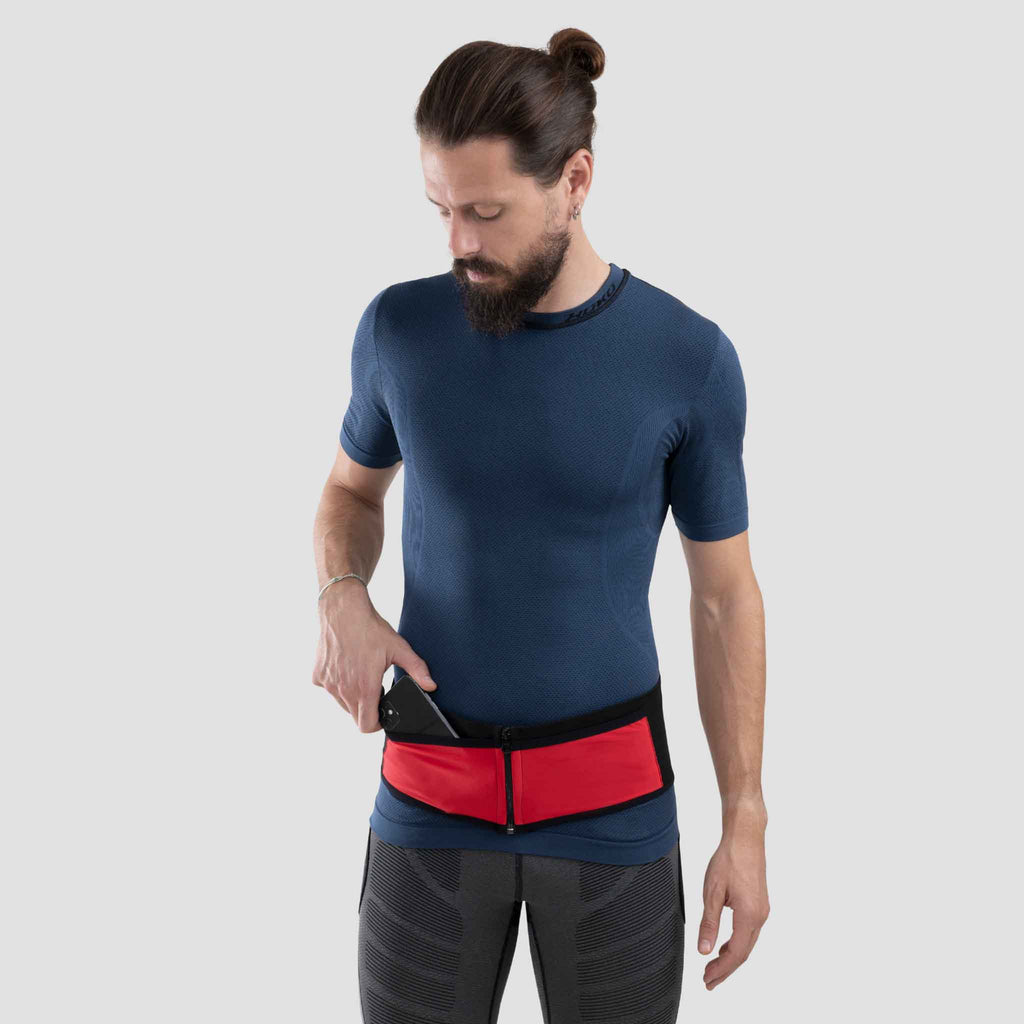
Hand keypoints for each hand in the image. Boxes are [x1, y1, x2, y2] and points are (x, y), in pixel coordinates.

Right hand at [312, 583, 436, 731]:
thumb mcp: (399, 648)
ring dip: (352, 697)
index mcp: (364, 688)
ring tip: (361, 674)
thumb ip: (417, 670)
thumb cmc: (370, 628)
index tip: (383, 712)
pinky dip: (337, 684)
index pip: (366, 726)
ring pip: (342, 703)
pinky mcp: (317, 676)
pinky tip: (346, 666)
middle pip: (355, 716)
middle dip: (367, 708)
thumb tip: (431, 686)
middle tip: (375, 688)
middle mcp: (343, 690)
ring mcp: (328, 684)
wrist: (342, 610)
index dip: (378, 723)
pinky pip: (329, 689)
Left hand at [698, 816, 769, 989]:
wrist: (746, 837)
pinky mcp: (760, 904)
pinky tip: (725, 946)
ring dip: (731, 957)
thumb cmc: (729, 859)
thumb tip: (704, 950)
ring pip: (747, 943)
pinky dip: (737, 943)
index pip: (736, 954)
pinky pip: (749, 932)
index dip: (722, 971)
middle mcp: (760, 916)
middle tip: (708, 981)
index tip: (707, 981)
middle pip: (743, 953)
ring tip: (713, 967)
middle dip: (726, 969)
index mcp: (749, 915)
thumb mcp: (712, 892)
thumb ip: (709, 923)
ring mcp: (762, 910)